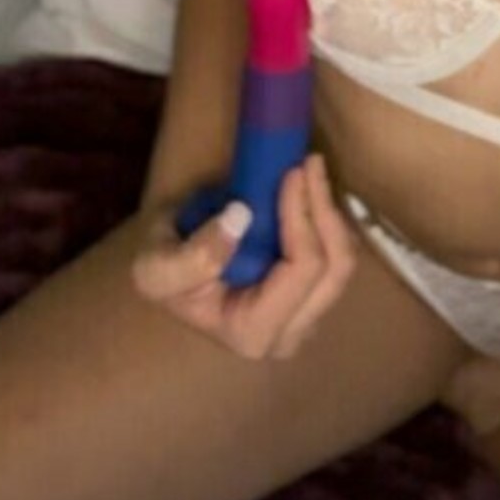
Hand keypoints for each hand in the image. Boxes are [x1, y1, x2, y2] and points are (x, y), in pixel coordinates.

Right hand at [130, 153, 358, 359]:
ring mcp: (304, 320)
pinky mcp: (311, 300)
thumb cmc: (162, 270)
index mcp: (253, 334)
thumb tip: (240, 219)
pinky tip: (311, 191)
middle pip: (334, 271)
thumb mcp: (156, 268)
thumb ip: (191, 257)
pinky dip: (328, 220)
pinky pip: (337, 258)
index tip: (292, 172)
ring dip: (330, 211)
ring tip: (310, 169)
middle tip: (308, 162)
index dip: (303, 218)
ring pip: (343, 264)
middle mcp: (287, 336)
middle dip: (325, 210)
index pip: (302, 273)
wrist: (168, 269)